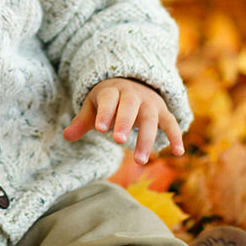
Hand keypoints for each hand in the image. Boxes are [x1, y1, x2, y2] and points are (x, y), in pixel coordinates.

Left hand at [63, 78, 184, 163]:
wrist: (134, 83)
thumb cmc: (109, 100)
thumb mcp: (94, 106)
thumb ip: (82, 121)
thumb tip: (66, 136)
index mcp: (113, 91)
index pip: (109, 100)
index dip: (105, 113)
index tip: (100, 129)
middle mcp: (133, 95)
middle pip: (130, 106)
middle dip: (125, 122)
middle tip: (118, 141)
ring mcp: (150, 103)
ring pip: (150, 119)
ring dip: (146, 139)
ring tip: (139, 161)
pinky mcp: (163, 112)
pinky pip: (171, 123)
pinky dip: (176, 136)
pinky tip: (178, 153)